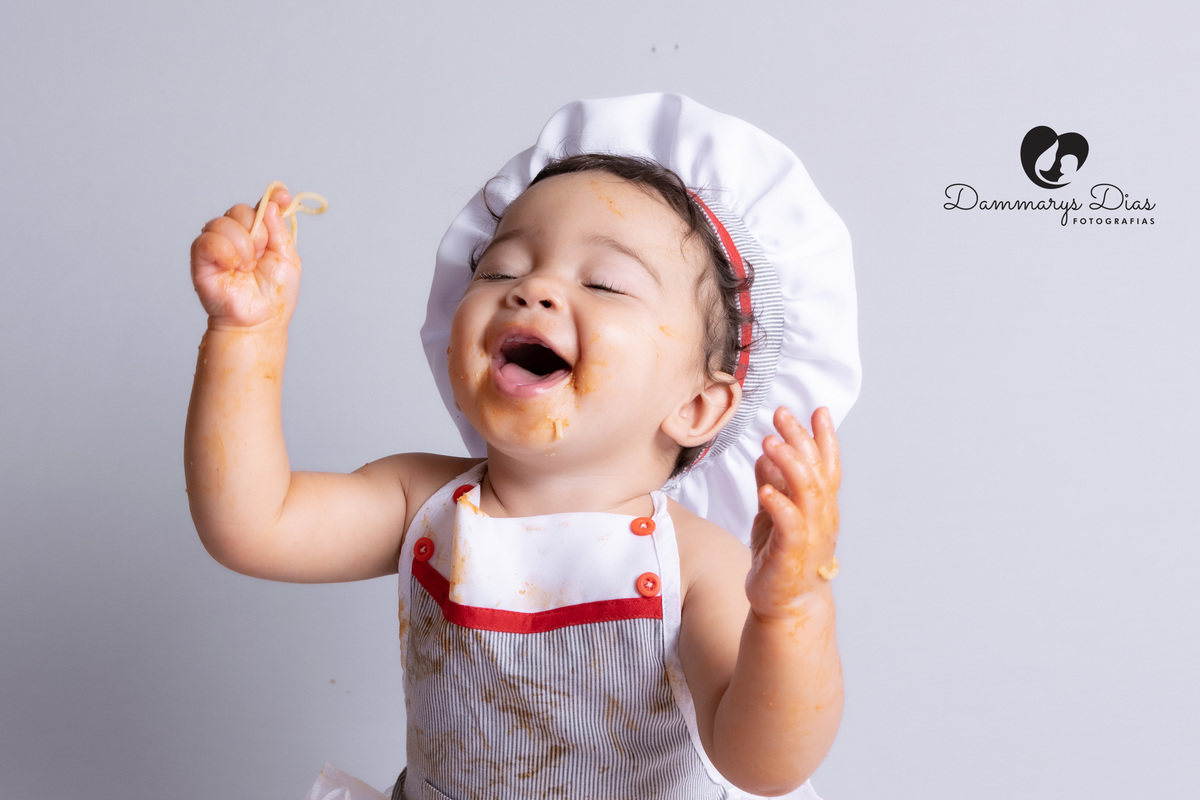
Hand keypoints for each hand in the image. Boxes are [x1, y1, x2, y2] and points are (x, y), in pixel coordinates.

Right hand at [190, 185, 300, 329]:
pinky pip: (208, 239)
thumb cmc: (274, 296)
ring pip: (224, 222)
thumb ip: (280, 230)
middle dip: (257, 233)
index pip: (261, 205)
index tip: (283, 198)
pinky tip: (233, 266)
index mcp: (259, 233)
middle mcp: (237, 235)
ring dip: (242, 246)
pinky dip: (225, 251)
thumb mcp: (288, 259)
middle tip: (260, 257)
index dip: (273, 197)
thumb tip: (274, 202)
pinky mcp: (201, 257)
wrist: (260, 321)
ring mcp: (218, 244)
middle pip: (241, 210)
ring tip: (247, 267)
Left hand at [746, 406, 840, 618]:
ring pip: (807, 492)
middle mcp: (821, 516)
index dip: (824, 437)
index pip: (827, 464)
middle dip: (800, 439)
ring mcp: (809, 535)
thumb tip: (767, 452)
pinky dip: (780, 505)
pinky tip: (765, 490)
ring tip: (769, 443)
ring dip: (789, 464)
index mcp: (820, 505)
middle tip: (781, 415)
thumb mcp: (774, 512)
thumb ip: (773, 483)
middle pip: (816, 469)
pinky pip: (790, 524)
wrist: (786, 604)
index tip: (818, 410)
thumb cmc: (781, 557)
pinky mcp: (792, 553)